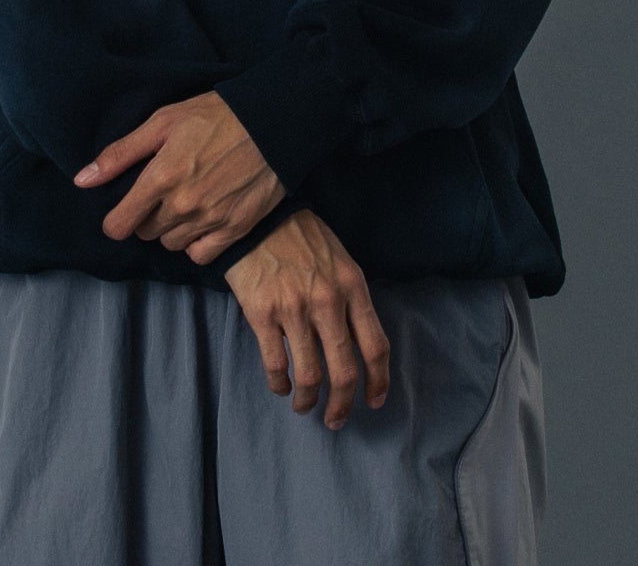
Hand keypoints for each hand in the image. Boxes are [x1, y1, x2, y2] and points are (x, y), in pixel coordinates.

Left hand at [72, 91, 284, 266]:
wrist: (271, 123)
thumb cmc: (214, 116)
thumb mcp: (162, 122)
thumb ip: (120, 154)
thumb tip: (83, 180)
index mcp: (161, 177)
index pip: (119, 224)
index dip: (116, 219)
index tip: (123, 210)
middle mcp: (183, 205)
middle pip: (146, 233)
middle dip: (147, 217)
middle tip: (162, 193)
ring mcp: (210, 220)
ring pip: (171, 244)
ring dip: (171, 229)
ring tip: (184, 202)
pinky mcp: (235, 230)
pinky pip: (200, 255)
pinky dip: (196, 242)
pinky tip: (202, 220)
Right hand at [222, 209, 390, 430]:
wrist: (259, 218)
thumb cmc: (303, 238)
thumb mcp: (340, 261)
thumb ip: (350, 300)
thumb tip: (356, 344)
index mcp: (352, 286)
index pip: (375, 346)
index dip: (378, 381)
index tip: (374, 400)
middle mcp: (327, 301)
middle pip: (344, 370)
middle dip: (343, 404)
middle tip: (337, 420)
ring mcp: (294, 309)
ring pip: (309, 375)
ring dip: (308, 400)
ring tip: (304, 407)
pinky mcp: (262, 314)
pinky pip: (276, 364)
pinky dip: (280, 384)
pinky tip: (281, 386)